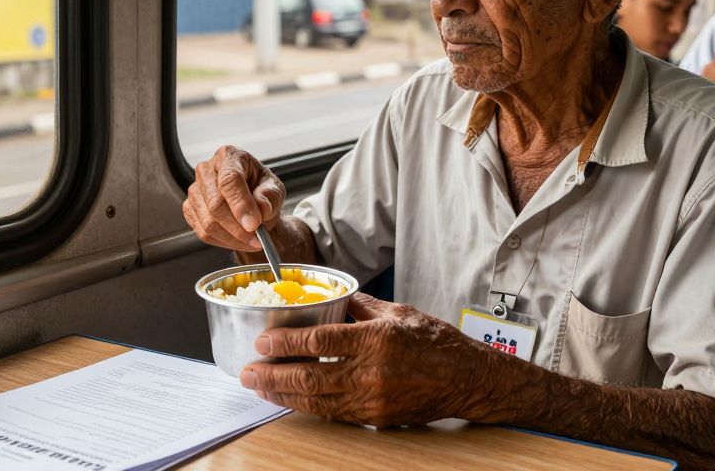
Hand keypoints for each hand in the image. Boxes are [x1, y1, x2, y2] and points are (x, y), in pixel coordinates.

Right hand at [182, 145, 284, 251]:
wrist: (252, 202)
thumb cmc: (262, 190)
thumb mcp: (275, 189)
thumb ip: (270, 197)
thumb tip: (261, 209)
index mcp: (229, 156)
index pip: (230, 180)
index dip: (241, 204)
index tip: (254, 224)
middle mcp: (206, 170)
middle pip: (216, 203)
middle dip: (238, 227)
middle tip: (257, 238)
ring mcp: (194, 189)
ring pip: (208, 222)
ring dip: (232, 238)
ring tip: (251, 240)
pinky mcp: (190, 208)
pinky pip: (202, 232)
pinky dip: (223, 241)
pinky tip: (237, 239)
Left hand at [239, 293, 493, 426]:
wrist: (467, 379)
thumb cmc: (436, 342)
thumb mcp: (398, 312)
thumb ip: (361, 307)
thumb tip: (333, 296)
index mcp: (376, 339)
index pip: (320, 342)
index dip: (287, 343)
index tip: (263, 342)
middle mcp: (372, 372)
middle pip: (310, 377)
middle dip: (273, 375)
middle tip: (248, 372)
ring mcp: (373, 399)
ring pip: (317, 401)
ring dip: (283, 395)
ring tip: (259, 388)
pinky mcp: (376, 418)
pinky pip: (334, 413)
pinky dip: (308, 407)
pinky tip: (290, 400)